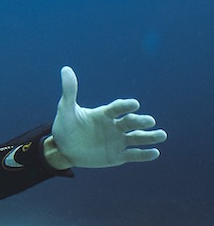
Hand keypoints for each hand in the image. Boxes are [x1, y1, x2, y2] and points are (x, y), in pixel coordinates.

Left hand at [46, 67, 166, 168]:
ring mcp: (118, 141)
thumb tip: (65, 69)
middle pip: (131, 122)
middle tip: (150, 121)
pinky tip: (154, 152)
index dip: (125, 106)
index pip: (117, 108)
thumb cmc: (65, 127)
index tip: (134, 104)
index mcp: (104, 114)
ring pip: (138, 138)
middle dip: (141, 121)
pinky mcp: (118, 156)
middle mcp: (115, 126)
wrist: (63, 149)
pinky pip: (134, 155)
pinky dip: (144, 155)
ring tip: (162, 135)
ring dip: (150, 136)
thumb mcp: (65, 109)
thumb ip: (69, 91)